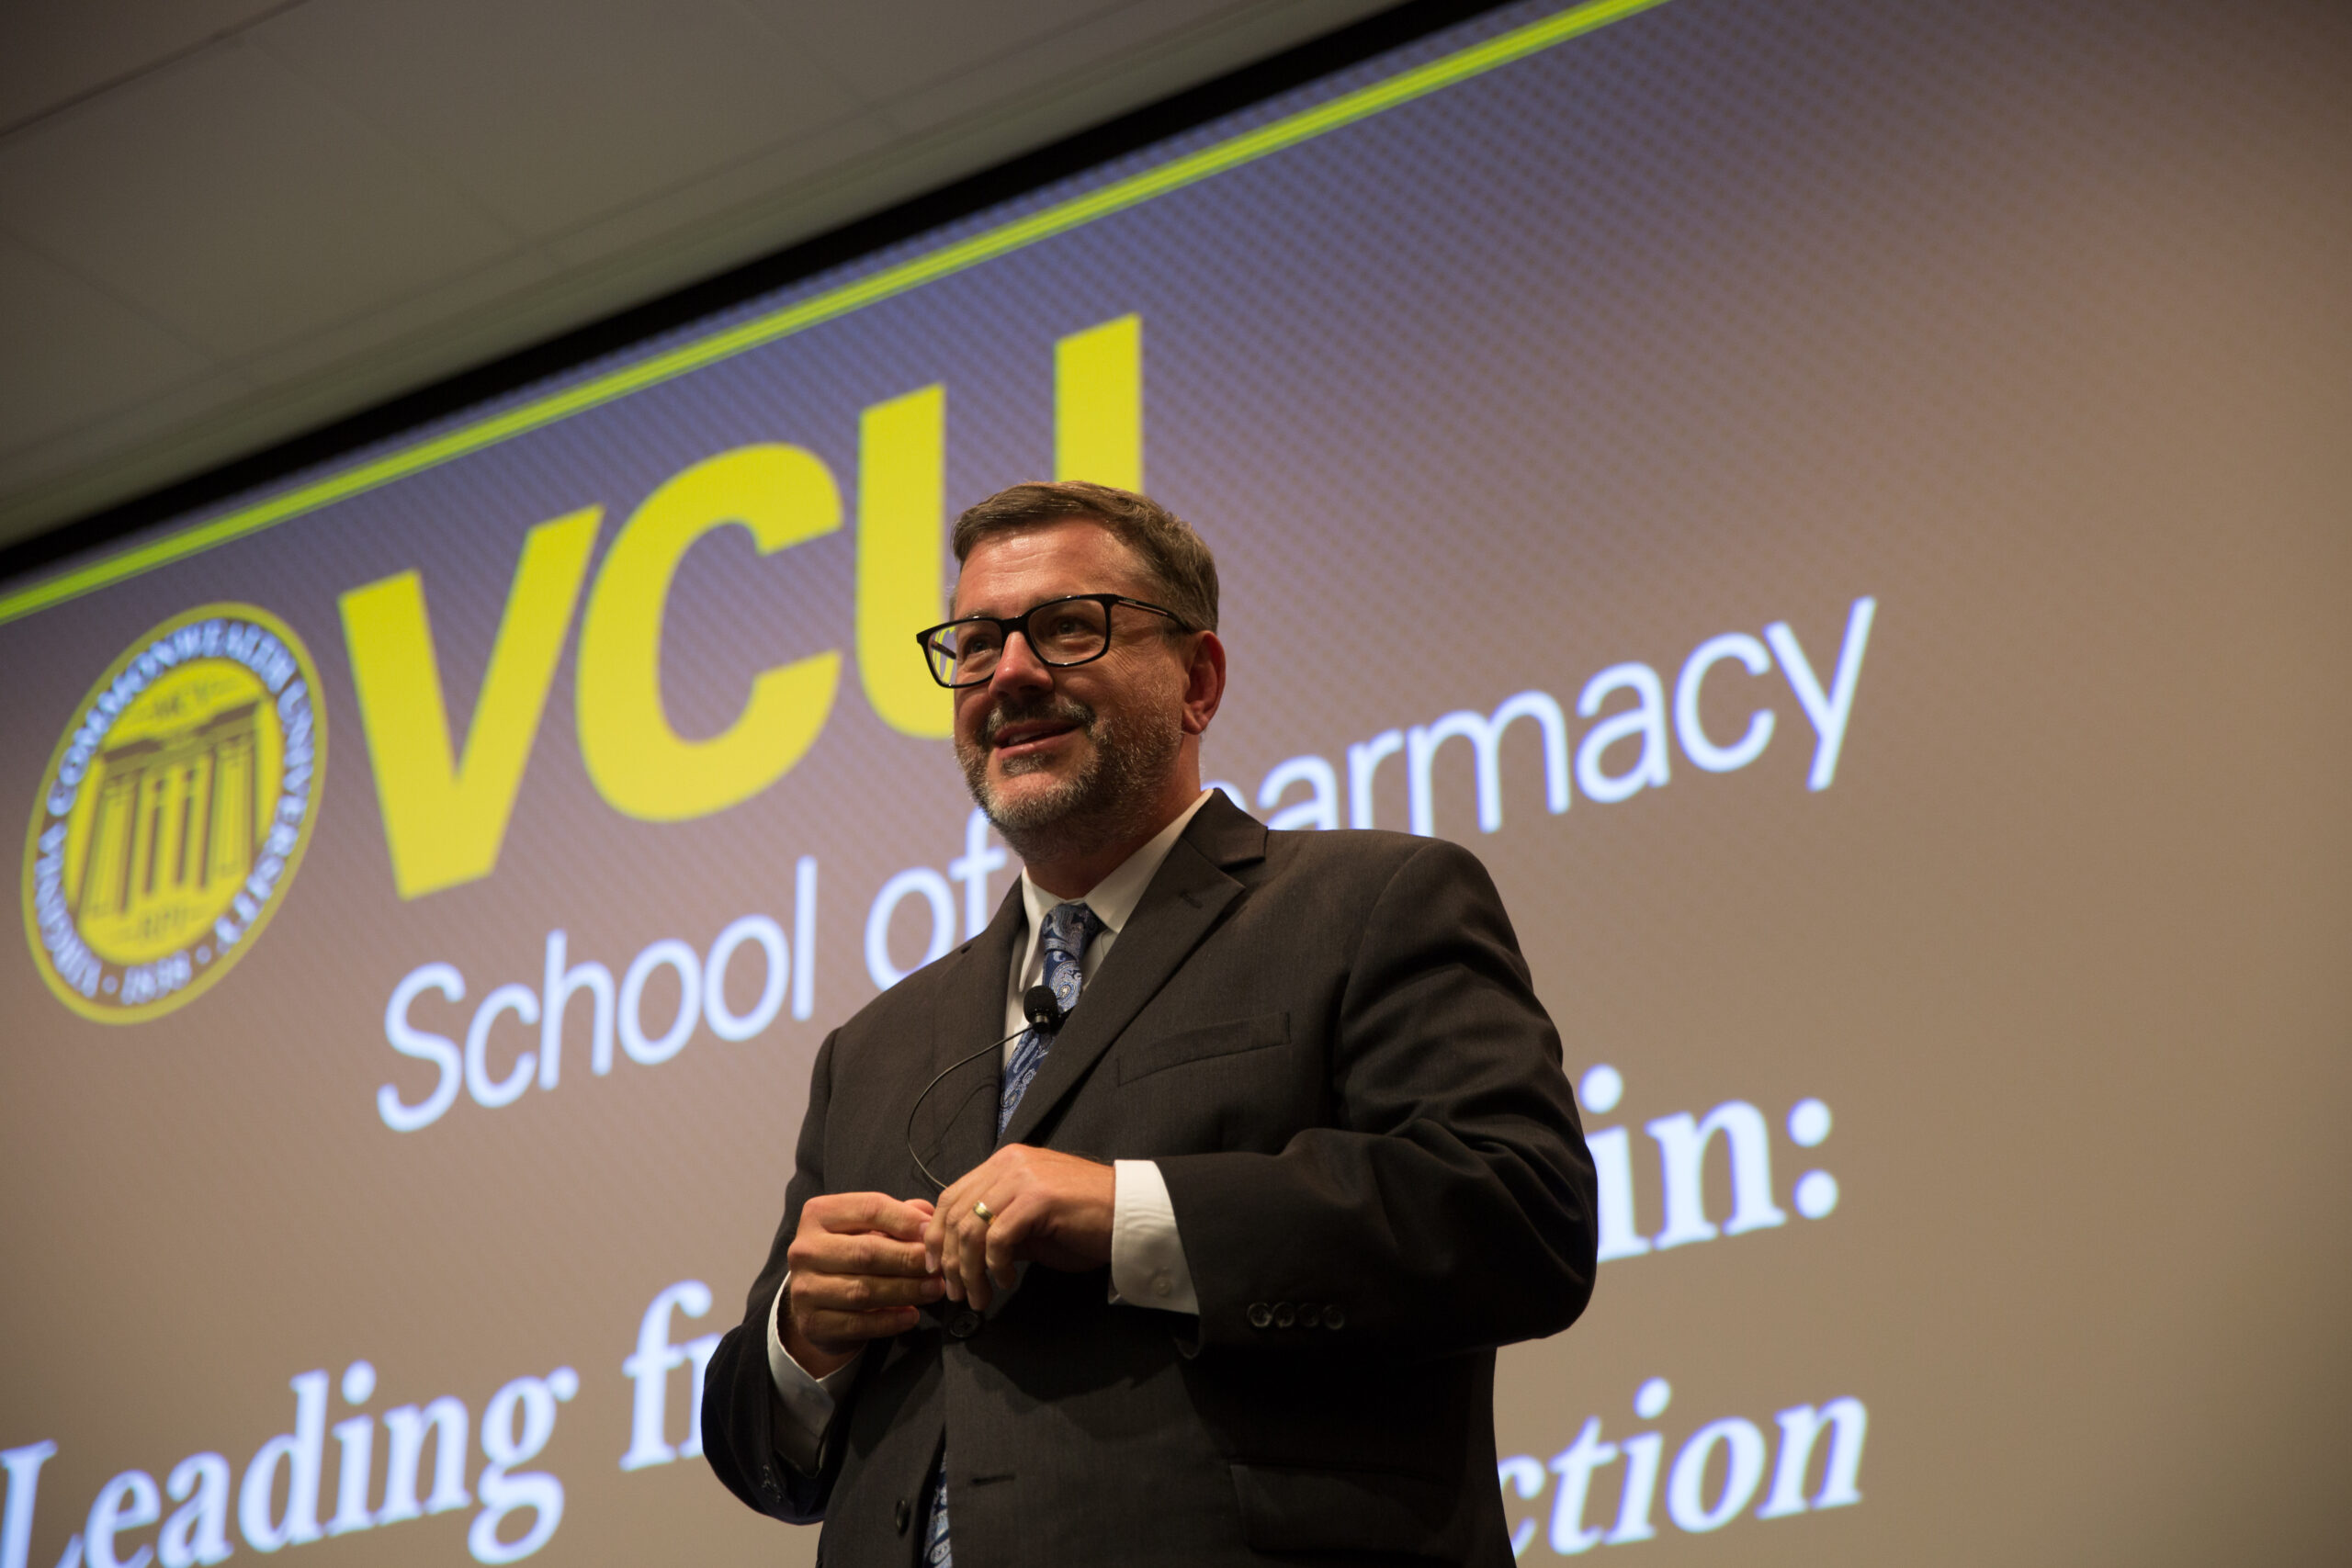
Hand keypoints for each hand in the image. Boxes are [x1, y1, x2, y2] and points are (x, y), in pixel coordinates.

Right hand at [782, 1192, 943, 1375]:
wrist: (814, 1302)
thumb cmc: (849, 1256)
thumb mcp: (868, 1228)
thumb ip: (898, 1217)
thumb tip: (930, 1215)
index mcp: (818, 1214)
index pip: (869, 1209)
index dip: (906, 1220)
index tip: (933, 1232)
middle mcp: (804, 1249)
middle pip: (866, 1252)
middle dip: (909, 1259)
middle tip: (939, 1266)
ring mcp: (804, 1288)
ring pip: (863, 1290)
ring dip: (906, 1290)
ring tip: (935, 1289)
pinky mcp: (812, 1322)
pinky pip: (858, 1323)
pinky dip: (890, 1320)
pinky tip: (912, 1315)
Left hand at [924, 1145, 1114, 1311]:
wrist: (1131, 1214)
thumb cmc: (1086, 1222)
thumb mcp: (1031, 1223)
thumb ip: (998, 1228)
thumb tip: (962, 1255)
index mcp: (1004, 1164)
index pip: (952, 1196)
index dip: (936, 1235)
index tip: (937, 1268)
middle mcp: (1009, 1163)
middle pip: (955, 1213)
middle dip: (950, 1260)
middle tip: (957, 1292)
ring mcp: (1023, 1177)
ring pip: (972, 1228)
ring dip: (969, 1270)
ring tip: (979, 1295)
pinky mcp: (1038, 1198)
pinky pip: (998, 1237)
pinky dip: (995, 1265)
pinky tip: (1007, 1280)